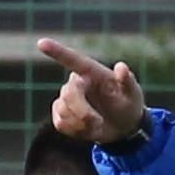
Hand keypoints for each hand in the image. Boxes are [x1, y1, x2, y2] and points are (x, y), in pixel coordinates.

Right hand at [33, 38, 148, 146]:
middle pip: (67, 93)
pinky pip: (60, 124)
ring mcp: (67, 99)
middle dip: (82, 111)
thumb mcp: (133, 93)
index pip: (72, 59)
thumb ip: (127, 80)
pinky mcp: (61, 115)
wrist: (123, 128)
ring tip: (97, 125)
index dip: (56, 51)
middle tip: (98, 122)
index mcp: (92, 72)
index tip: (41, 43)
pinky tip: (87, 130)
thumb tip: (121, 67)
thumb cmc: (128, 105)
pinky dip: (75, 131)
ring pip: (62, 110)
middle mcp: (77, 82)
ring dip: (81, 123)